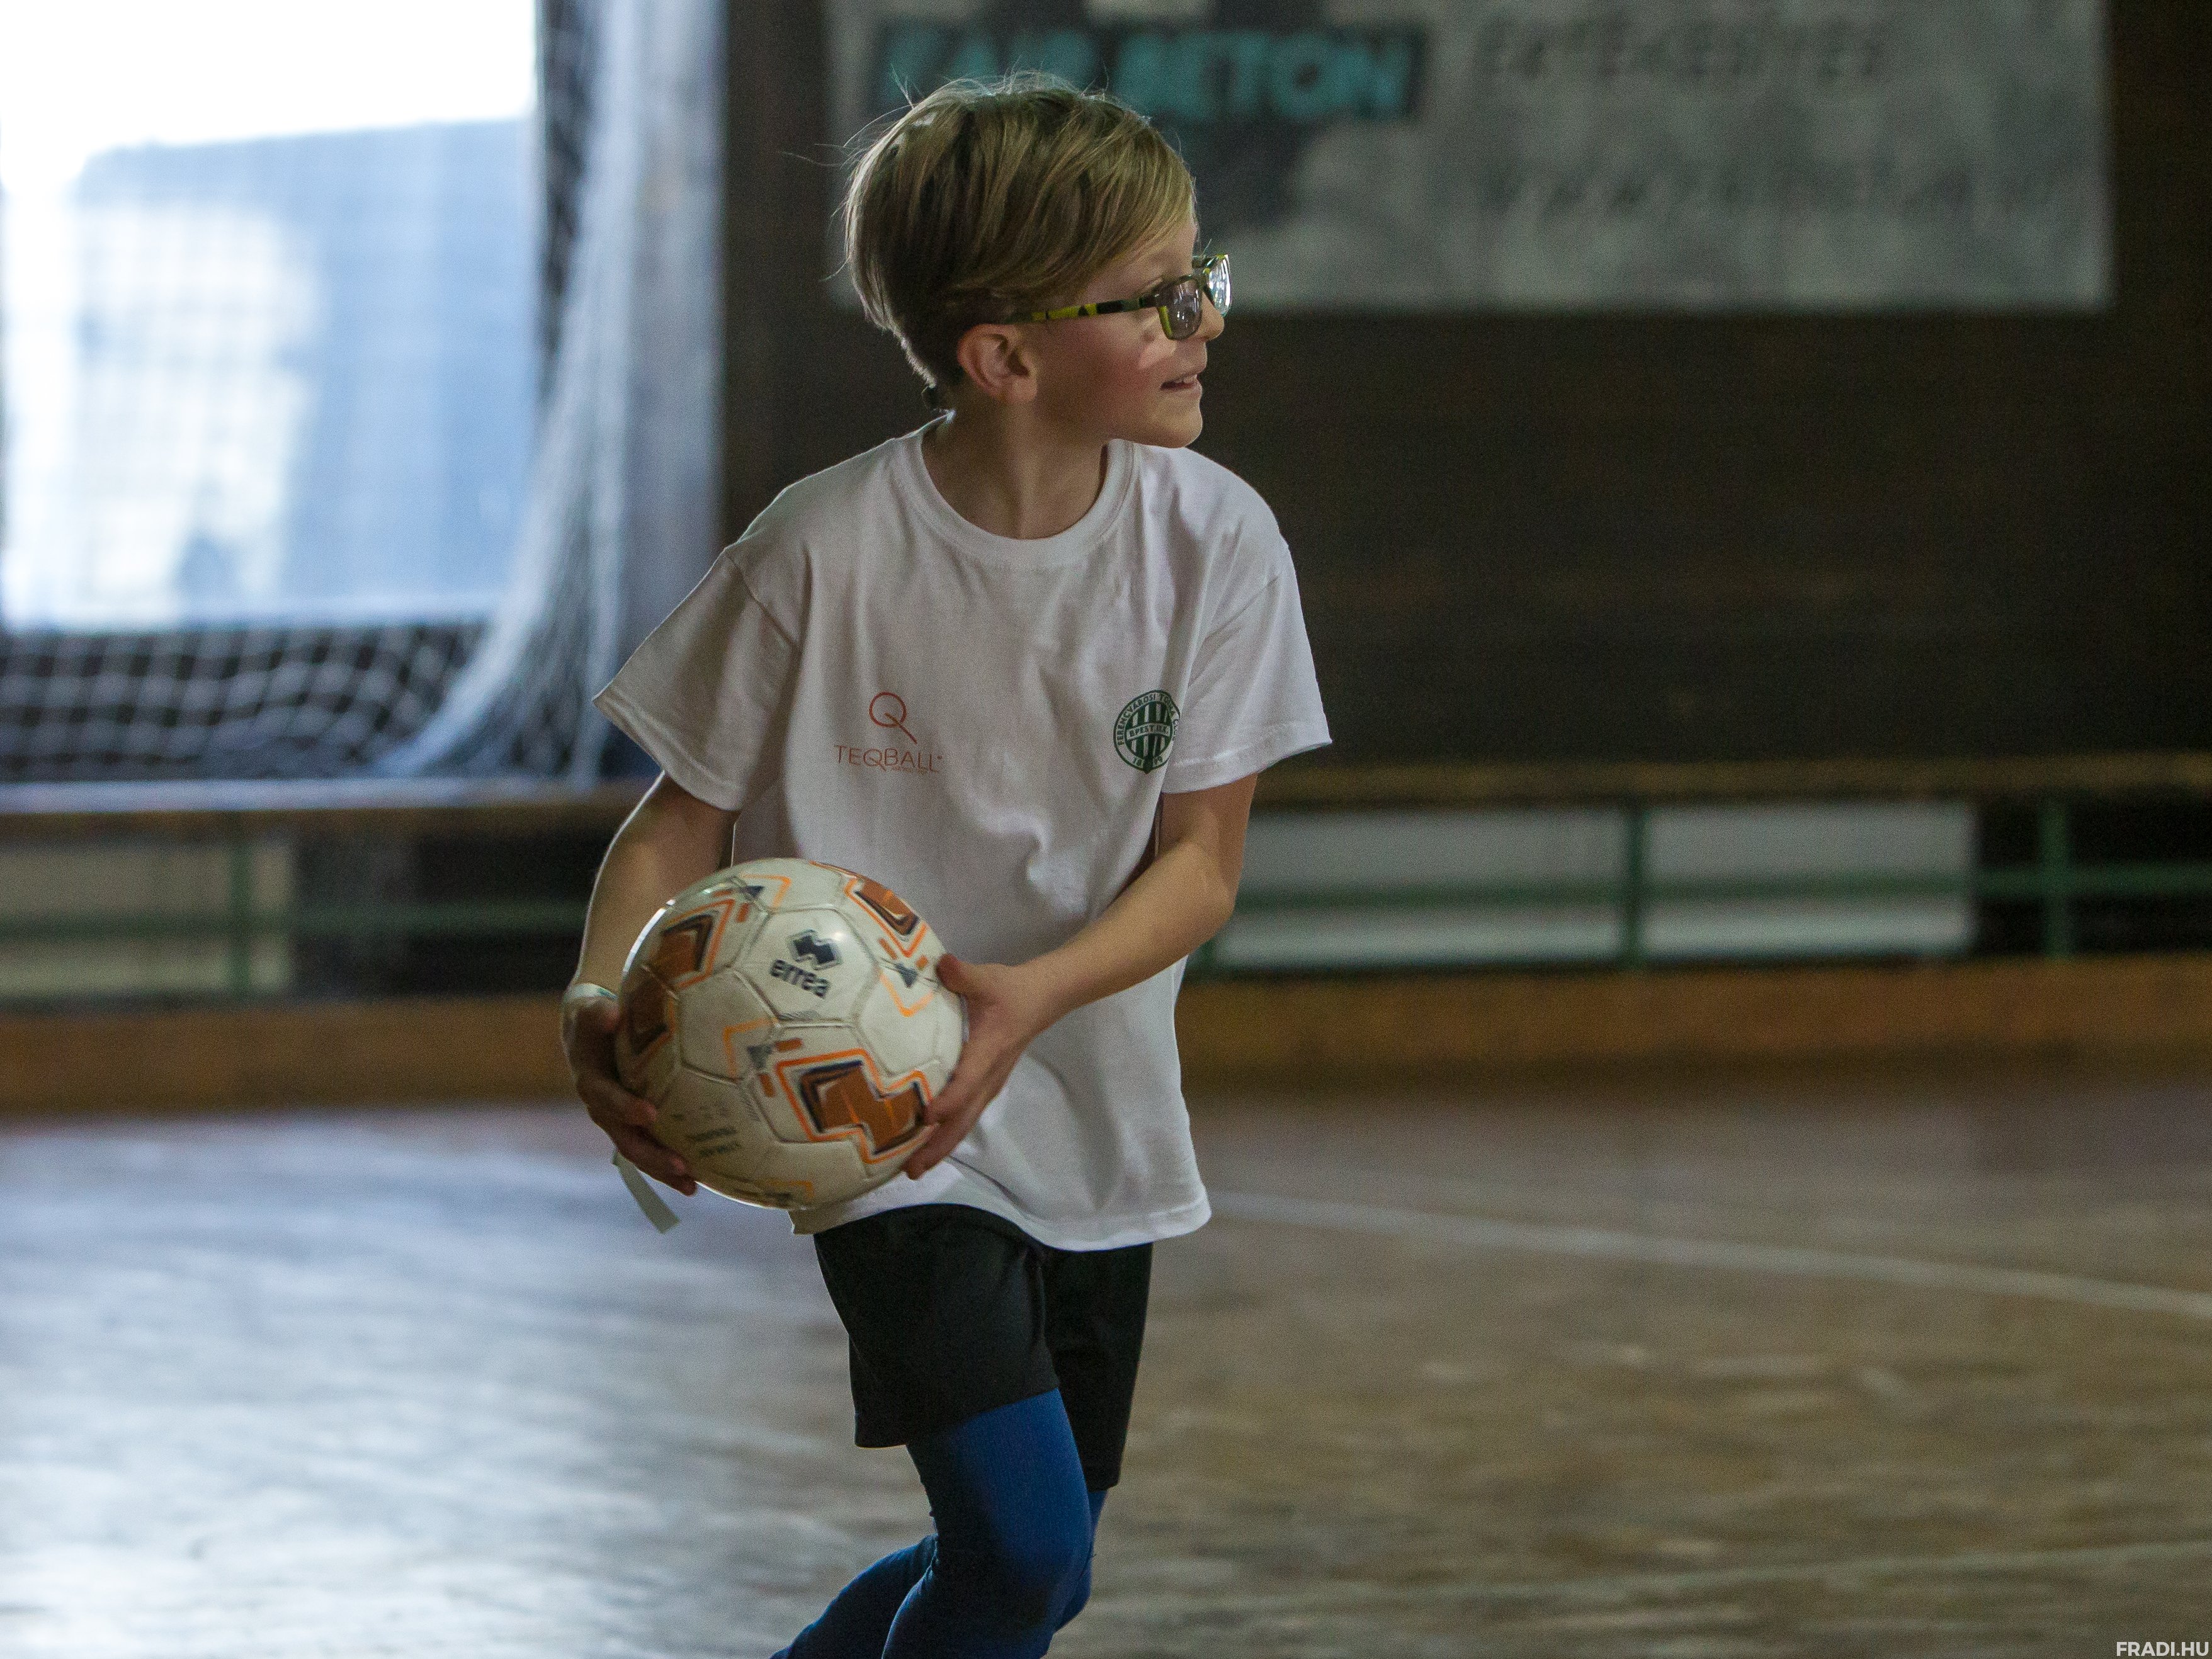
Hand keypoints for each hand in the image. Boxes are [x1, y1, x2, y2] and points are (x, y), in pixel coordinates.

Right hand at [562, 988, 697, 1195]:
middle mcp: (603, 1111)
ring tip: (692, 1186)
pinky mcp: (633, 1128)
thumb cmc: (595, 1021)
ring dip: (663, 1171)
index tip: (650, 1113)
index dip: (625, 1108)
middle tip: (682, 1166)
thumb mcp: (592, 1014)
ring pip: (639, 1152)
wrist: (588, 1036)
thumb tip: (612, 1014)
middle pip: (626, 1139)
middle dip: (653, 1156)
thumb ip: (598, 1015)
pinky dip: (669, 1166)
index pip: (606, 1099)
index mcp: (592, 1084)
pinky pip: (651, 1149)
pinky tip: (698, 1179)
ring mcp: (618, 1123)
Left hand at [902, 954, 1061, 1180]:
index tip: (926, 1117)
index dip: (949, 1099)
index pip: (969, 1080)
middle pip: (965, 1118)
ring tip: (912, 1169)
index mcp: (990, 1050)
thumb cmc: (1012, 990)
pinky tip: (925, 1145)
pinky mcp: (987, 1085)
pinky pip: (966, 1115)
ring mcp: (990, 1084)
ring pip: (966, 1122)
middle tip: (910, 1169)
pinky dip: (947, 1134)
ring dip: (941, 1146)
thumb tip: (941, 965)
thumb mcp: (989, 977)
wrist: (1044, 998)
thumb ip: (963, 974)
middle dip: (939, 1144)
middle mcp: (990, 1075)